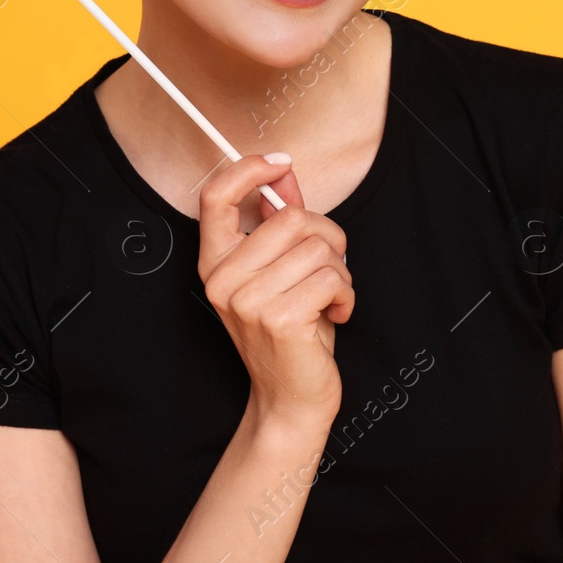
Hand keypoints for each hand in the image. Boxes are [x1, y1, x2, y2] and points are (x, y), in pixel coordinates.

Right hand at [197, 154, 354, 428]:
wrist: (292, 398)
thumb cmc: (291, 332)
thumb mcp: (281, 270)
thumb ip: (278, 221)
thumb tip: (283, 173)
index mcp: (215, 263)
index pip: (215, 196)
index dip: (248, 169)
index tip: (280, 164)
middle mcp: (222, 280)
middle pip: (289, 217)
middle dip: (327, 237)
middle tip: (330, 266)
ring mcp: (247, 301)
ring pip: (318, 248)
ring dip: (340, 272)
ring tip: (330, 297)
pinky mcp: (279, 319)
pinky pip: (331, 277)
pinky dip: (346, 294)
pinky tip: (336, 314)